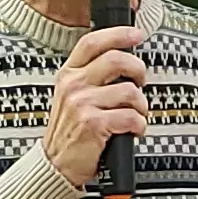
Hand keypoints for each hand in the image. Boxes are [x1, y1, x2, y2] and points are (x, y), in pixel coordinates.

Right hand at [42, 25, 147, 187]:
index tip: (136, 34)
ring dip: (141, 106)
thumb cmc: (70, 131)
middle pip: (116, 59)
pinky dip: (139, 125)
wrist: (56, 164)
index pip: (93, 43)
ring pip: (130, 91)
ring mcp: (82, 104)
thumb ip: (91, 77)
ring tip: (135, 115)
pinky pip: (131, 117)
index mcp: (69, 74)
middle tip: (141, 82)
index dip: (118, 34)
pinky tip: (133, 130)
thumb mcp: (72, 97)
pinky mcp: (93, 124)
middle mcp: (73, 86)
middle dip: (138, 70)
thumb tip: (125, 62)